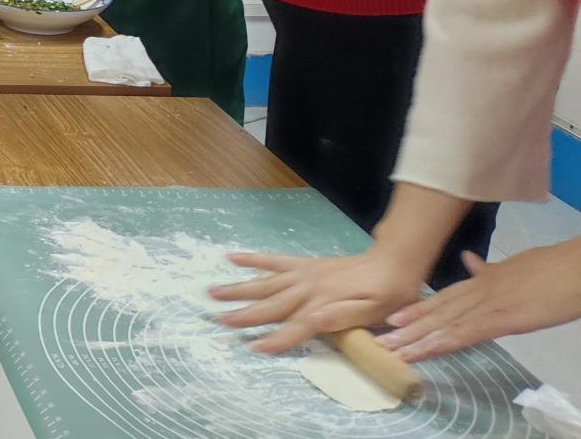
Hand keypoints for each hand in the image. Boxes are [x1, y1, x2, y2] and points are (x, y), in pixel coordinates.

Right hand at [208, 248, 427, 353]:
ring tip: (213, 291)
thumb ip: (345, 316)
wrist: (393, 262)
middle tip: (219, 319)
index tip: (253, 348)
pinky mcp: (305, 264)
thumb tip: (314, 319)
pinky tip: (232, 258)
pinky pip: (275, 261)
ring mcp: (304, 274)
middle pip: (272, 304)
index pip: (296, 326)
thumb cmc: (389, 294)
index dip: (275, 339)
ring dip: (239, 288)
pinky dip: (253, 259)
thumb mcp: (376, 311)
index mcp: (325, 304)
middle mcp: (308, 289)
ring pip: (265, 283)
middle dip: (245, 313)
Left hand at [381, 241, 580, 360]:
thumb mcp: (514, 267)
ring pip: (445, 323)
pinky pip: (468, 332)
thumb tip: (471, 261)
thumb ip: (488, 270)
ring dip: (416, 338)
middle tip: (378, 341)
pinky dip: (444, 341)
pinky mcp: (504, 319)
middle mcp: (478, 292)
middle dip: (407, 328)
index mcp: (481, 282)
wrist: (574, 267)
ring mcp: (488, 305)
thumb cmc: (551, 268)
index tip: (392, 319)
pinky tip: (426, 349)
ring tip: (391, 349)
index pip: (443, 298)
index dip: (416, 309)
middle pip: (436, 312)